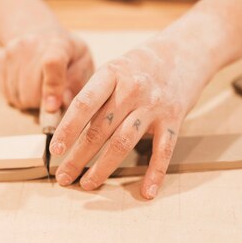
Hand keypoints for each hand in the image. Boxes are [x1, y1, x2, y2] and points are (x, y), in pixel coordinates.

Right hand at [0, 29, 93, 110]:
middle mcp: (31, 44)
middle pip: (32, 90)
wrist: (41, 34)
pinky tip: (28, 87)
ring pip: (18, 97)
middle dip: (43, 103)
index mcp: (59, 44)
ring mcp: (12, 51)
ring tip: (40, 90)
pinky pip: (7, 95)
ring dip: (30, 103)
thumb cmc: (68, 55)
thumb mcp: (83, 64)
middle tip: (52, 98)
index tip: (53, 108)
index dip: (52, 88)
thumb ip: (77, 83)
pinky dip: (18, 98)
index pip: (52, 64)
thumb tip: (63, 103)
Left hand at [49, 39, 208, 199]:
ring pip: (124, 142)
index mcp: (112, 73)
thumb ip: (96, 95)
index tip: (55, 150)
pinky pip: (163, 150)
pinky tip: (146, 192)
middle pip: (100, 128)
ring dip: (103, 167)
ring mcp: (154, 104)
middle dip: (79, 156)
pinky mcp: (174, 118)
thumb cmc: (142, 64)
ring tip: (88, 183)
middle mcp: (133, 88)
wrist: (186, 50)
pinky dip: (154, 173)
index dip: (67, 129)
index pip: (84, 104)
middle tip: (64, 176)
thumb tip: (69, 130)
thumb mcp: (115, 68)